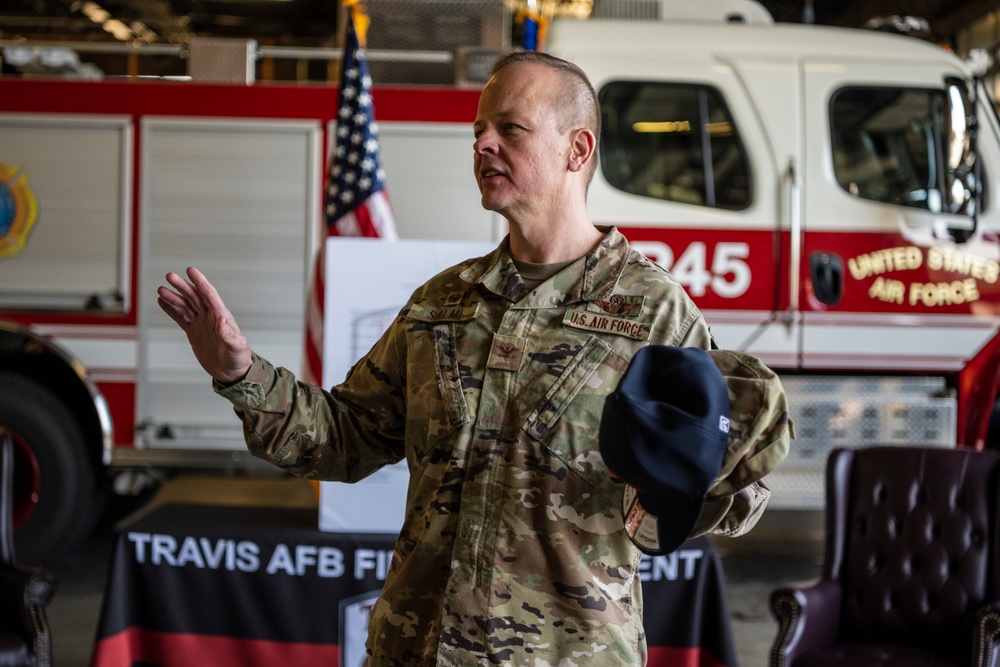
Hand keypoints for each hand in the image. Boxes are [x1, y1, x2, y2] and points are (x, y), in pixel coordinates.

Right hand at [156, 267, 252, 383]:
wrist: (232, 372)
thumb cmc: (239, 359)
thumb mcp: (237, 347)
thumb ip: (229, 335)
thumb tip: (220, 322)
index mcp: (221, 316)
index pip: (209, 295)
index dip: (200, 282)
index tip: (190, 270)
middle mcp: (210, 317)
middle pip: (194, 296)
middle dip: (182, 286)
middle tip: (170, 276)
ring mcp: (201, 323)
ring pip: (185, 306)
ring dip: (173, 297)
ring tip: (161, 289)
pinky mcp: (194, 332)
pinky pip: (181, 318)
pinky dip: (171, 310)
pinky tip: (163, 301)